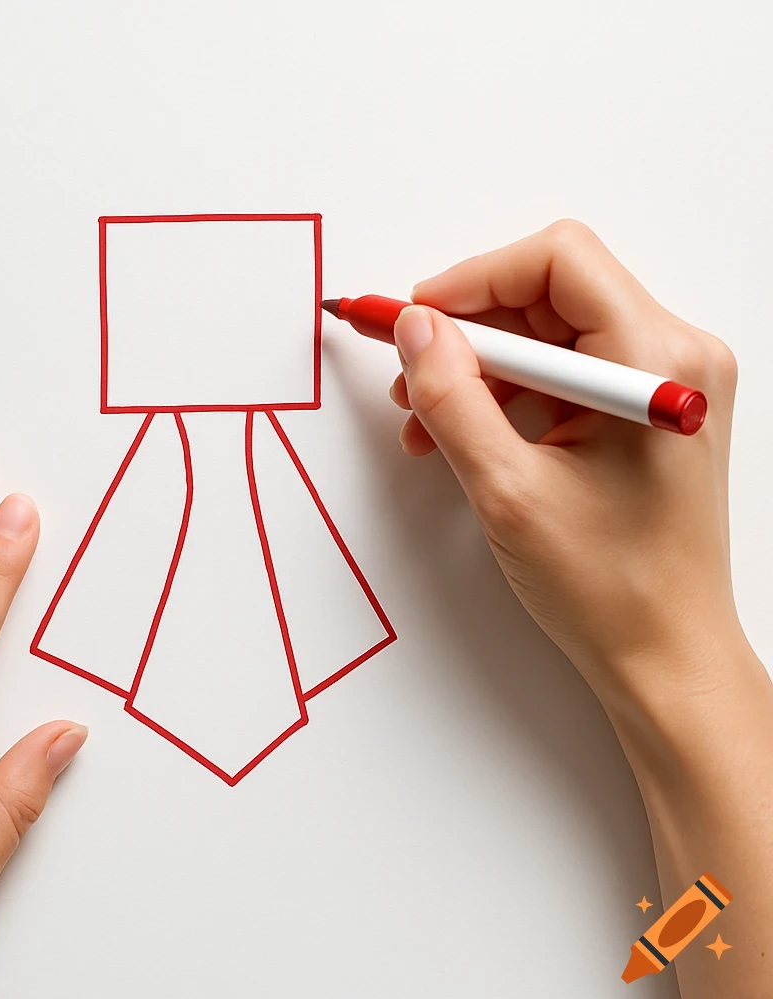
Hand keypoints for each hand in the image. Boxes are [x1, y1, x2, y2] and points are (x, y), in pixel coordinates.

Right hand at [391, 219, 743, 700]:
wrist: (663, 653)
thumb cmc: (610, 587)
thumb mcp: (507, 490)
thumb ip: (452, 398)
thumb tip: (415, 329)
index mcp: (655, 363)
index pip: (558, 260)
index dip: (473, 279)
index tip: (415, 320)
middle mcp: (673, 357)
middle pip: (550, 292)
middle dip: (469, 329)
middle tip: (408, 370)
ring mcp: (662, 383)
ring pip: (550, 332)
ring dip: (480, 365)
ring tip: (426, 417)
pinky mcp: (644, 410)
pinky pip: (563, 372)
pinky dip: (507, 392)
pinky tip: (466, 432)